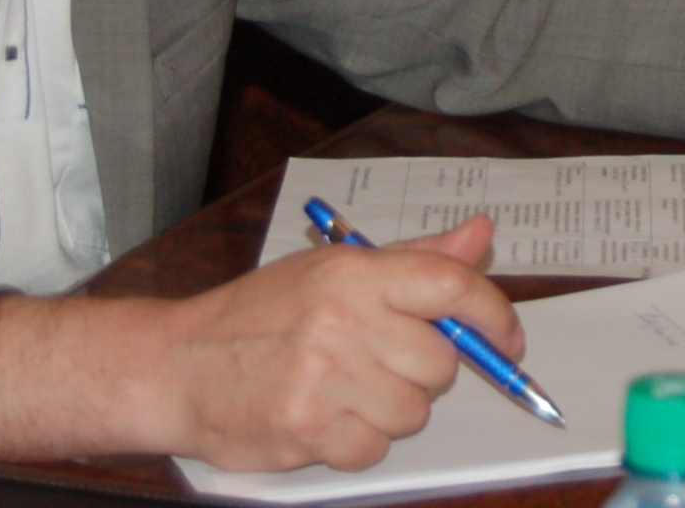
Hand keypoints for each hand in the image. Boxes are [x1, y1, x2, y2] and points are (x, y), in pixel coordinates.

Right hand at [0, 215, 518, 469]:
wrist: (175, 367)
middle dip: (422, 369)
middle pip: (439, 361)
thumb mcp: (330, 269)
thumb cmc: (256, 315)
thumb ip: (414, 259)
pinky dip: (357, 442)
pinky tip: (324, 417)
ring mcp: (325, 379)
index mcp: (353, 273)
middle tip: (379, 361)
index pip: (450, 286)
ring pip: (412, 411)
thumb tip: (480, 235)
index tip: (508, 340)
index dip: (494, 315)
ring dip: (389, 408)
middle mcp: (342, 321)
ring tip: (342, 388)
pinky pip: (375, 449)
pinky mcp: (308, 430)